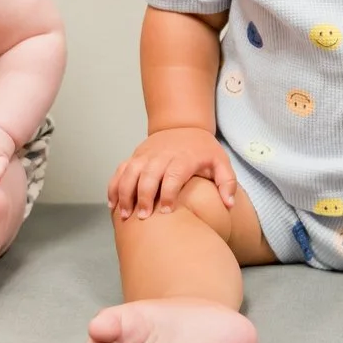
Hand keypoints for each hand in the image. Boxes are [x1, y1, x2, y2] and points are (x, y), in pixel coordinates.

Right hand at [108, 127, 235, 219]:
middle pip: (148, 176)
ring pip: (130, 173)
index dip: (168, 194)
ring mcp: (146, 156)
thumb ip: (227, 182)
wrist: (183, 125)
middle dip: (143, 197)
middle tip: (142, 217)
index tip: (165, 211)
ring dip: (125, 193)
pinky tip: (113, 204)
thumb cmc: (203, 149)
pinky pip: (120, 170)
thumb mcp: (221, 161)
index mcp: (184, 158)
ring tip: (124, 215)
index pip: (173, 176)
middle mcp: (162, 155)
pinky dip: (114, 186)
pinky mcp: (135, 157)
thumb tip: (229, 204)